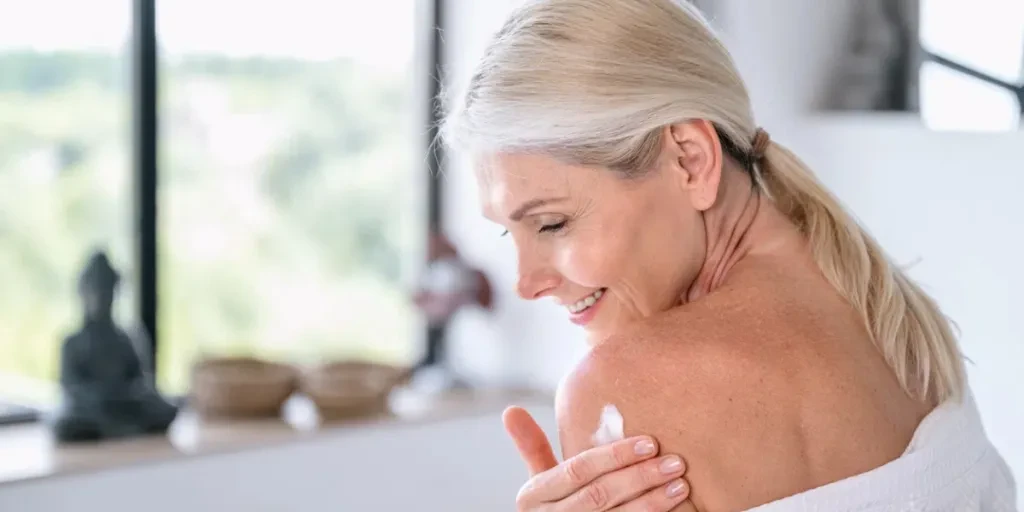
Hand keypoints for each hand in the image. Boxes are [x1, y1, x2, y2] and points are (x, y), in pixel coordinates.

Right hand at [504, 406, 689, 510]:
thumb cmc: (555, 508)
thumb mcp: (538, 482)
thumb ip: (531, 447)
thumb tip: (510, 410)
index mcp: (534, 496)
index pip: (579, 470)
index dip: (614, 456)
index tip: (650, 442)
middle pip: (600, 495)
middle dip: (641, 477)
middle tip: (675, 462)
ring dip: (653, 503)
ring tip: (681, 484)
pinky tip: (677, 511)